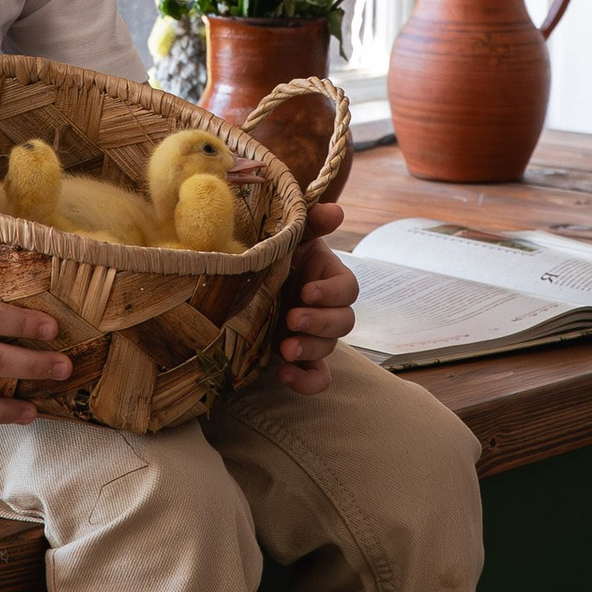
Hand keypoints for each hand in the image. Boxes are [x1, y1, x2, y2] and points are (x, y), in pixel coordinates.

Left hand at [275, 201, 356, 391]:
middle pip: (344, 323)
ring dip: (310, 350)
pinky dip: (306, 381)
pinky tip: (285, 375)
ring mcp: (314, 335)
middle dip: (320, 323)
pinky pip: (316, 377)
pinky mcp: (300, 358)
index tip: (306, 291)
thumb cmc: (272, 251)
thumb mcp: (289, 233)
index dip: (331, 293)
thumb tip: (337, 211)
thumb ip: (312, 220)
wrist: (243, 278)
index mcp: (328, 278)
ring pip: (328, 349)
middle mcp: (326, 309)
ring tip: (285, 349)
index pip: (348, 289)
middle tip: (292, 319)